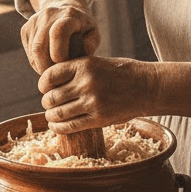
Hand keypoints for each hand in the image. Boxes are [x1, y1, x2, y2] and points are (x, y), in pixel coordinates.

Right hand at [21, 0, 99, 73]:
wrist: (65, 8)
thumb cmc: (83, 27)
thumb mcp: (93, 33)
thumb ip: (90, 45)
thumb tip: (79, 56)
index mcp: (69, 14)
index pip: (58, 32)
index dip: (59, 52)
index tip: (65, 63)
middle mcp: (48, 15)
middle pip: (40, 47)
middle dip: (48, 67)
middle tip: (58, 76)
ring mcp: (34, 21)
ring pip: (33, 52)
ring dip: (42, 67)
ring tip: (55, 71)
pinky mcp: (25, 29)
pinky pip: (29, 53)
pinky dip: (37, 63)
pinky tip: (48, 63)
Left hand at [38, 55, 152, 132]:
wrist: (147, 87)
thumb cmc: (121, 74)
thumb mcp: (97, 63)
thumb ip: (76, 71)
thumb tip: (50, 82)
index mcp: (84, 65)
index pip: (50, 76)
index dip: (43, 84)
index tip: (45, 89)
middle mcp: (86, 82)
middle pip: (51, 97)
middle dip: (46, 102)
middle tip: (49, 103)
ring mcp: (92, 102)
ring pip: (58, 113)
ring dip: (51, 116)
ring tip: (52, 115)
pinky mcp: (99, 118)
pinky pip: (70, 126)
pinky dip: (59, 127)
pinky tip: (56, 125)